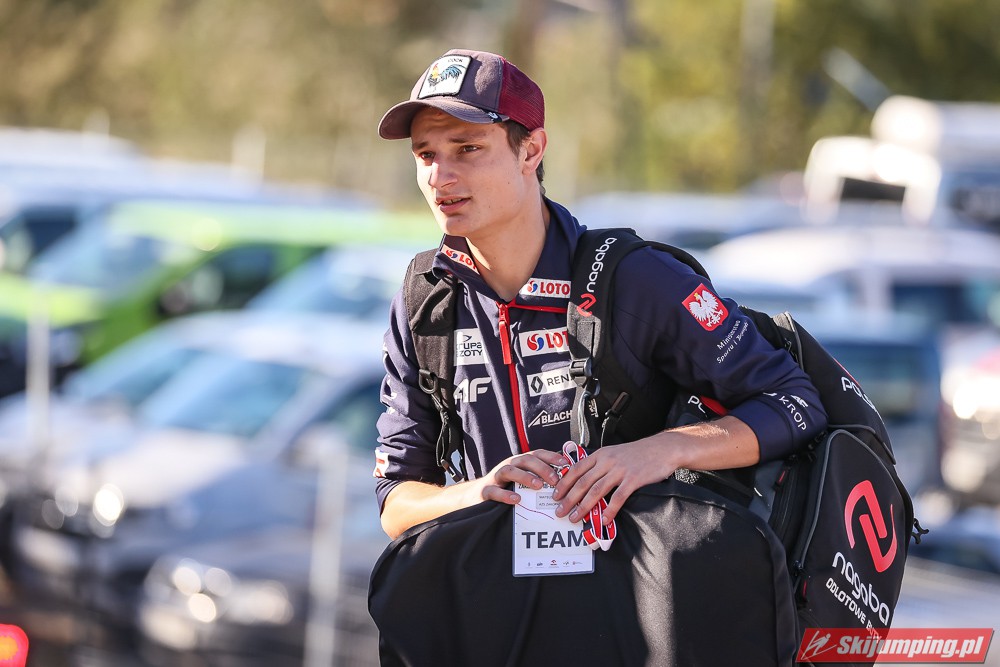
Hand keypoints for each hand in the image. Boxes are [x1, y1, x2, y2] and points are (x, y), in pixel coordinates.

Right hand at [471, 449, 568, 505]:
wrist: (476, 495)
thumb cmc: (504, 487)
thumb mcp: (521, 480)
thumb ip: (537, 478)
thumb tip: (562, 481)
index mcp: (519, 463)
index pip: (536, 454)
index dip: (551, 456)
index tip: (565, 463)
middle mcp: (508, 465)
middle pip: (525, 460)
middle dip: (541, 468)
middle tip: (555, 479)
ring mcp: (496, 477)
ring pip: (509, 470)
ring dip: (525, 477)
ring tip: (538, 486)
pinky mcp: (486, 491)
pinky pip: (495, 491)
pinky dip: (506, 495)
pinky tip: (517, 499)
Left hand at [551, 439, 676, 525]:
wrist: (662, 449)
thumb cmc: (637, 453)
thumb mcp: (614, 453)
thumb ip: (600, 464)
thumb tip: (584, 480)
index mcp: (600, 454)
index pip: (576, 469)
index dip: (564, 484)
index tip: (555, 496)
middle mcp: (607, 461)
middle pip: (582, 482)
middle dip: (569, 499)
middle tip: (560, 512)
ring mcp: (620, 470)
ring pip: (596, 490)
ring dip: (584, 506)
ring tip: (575, 518)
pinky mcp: (633, 479)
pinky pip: (618, 497)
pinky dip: (609, 510)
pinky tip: (603, 520)